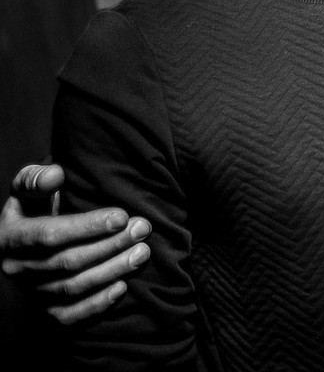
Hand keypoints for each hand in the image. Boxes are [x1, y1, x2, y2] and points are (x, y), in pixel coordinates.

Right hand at [0, 164, 150, 324]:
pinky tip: (122, 287)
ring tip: (142, 252)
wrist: (26, 238)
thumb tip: (55, 175)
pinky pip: (69, 315)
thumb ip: (36, 179)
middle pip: (67, 261)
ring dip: (112, 270)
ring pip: (73, 287)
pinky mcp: (45, 308)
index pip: (49, 235)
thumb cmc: (34, 206)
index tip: (122, 216)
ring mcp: (30, 291)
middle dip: (109, 246)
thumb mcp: (28, 188)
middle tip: (142, 229)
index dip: (86, 227)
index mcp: (11, 237)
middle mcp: (16, 268)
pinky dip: (96, 304)